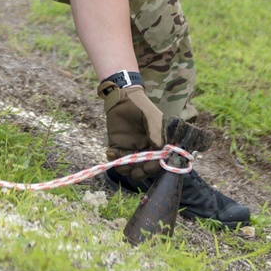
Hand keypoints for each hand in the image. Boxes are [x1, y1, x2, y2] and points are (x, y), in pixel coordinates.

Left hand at [98, 81, 212, 180]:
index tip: (148, 167)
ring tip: (122, 163)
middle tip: (136, 170)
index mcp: (156, 145)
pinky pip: (115, 157)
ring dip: (125, 168)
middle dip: (140, 172)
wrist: (124, 97)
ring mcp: (129, 148)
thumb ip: (155, 131)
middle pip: (143, 169)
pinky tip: (111, 153)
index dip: (153, 167)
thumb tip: (159, 148)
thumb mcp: (152, 117)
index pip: (157, 162)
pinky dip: (113, 159)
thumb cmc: (142, 106)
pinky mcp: (117, 144)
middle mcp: (143, 149)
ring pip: (129, 166)